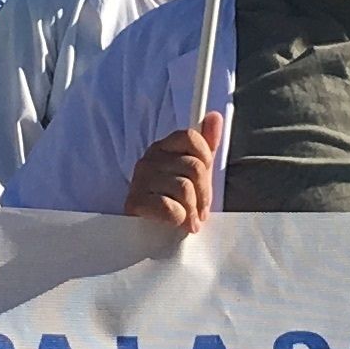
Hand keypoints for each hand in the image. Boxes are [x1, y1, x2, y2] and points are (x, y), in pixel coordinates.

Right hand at [124, 114, 219, 231]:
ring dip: (192, 209)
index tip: (204, 177)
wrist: (150, 232)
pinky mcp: (135, 202)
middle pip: (193, 167)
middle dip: (203, 193)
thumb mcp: (195, 172)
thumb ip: (205, 145)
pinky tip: (177, 222)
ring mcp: (140, 180)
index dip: (205, 158)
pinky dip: (179, 218)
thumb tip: (215, 116)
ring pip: (184, 188)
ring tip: (190, 218)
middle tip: (200, 208)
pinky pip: (169, 207)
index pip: (191, 137)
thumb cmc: (175, 200)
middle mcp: (149, 159)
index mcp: (163, 147)